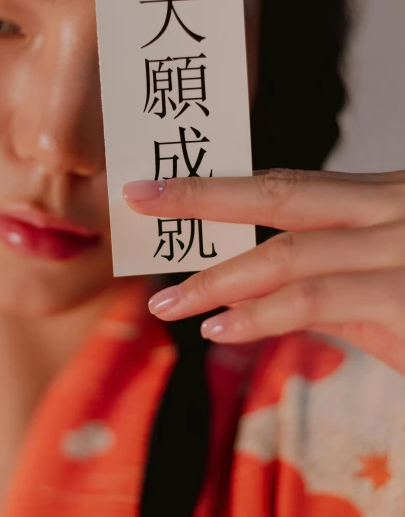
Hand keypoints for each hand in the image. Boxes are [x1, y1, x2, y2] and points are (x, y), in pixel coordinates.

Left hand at [122, 169, 404, 374]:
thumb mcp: (384, 295)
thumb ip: (321, 290)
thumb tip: (245, 295)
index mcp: (387, 198)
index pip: (292, 186)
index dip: (221, 187)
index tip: (163, 189)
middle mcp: (396, 209)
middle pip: (282, 195)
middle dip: (201, 198)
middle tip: (138, 201)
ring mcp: (402, 249)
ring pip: (288, 253)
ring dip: (216, 280)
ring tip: (167, 303)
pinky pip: (314, 300)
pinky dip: (259, 315)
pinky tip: (219, 329)